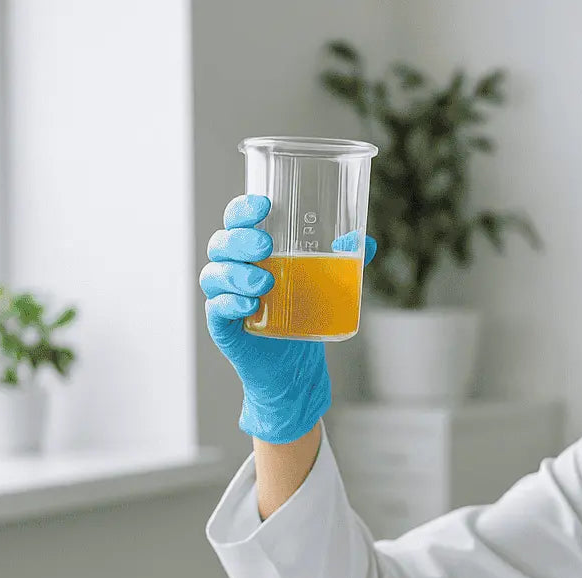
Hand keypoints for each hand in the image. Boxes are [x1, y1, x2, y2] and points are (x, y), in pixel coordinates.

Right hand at [200, 194, 376, 444]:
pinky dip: (230, 304)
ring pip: (215, 275)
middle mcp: (233, 270)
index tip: (263, 205)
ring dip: (237, 274)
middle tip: (266, 247)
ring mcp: (225, 298)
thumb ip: (343, 262)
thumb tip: (366, 241)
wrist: (295, 369)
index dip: (242, 209)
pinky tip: (249, 306)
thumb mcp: (327, 287)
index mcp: (252, 252)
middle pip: (221, 244)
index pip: (236, 221)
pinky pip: (216, 310)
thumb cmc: (304, 317)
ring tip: (266, 281)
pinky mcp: (223, 327)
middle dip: (240, 240)